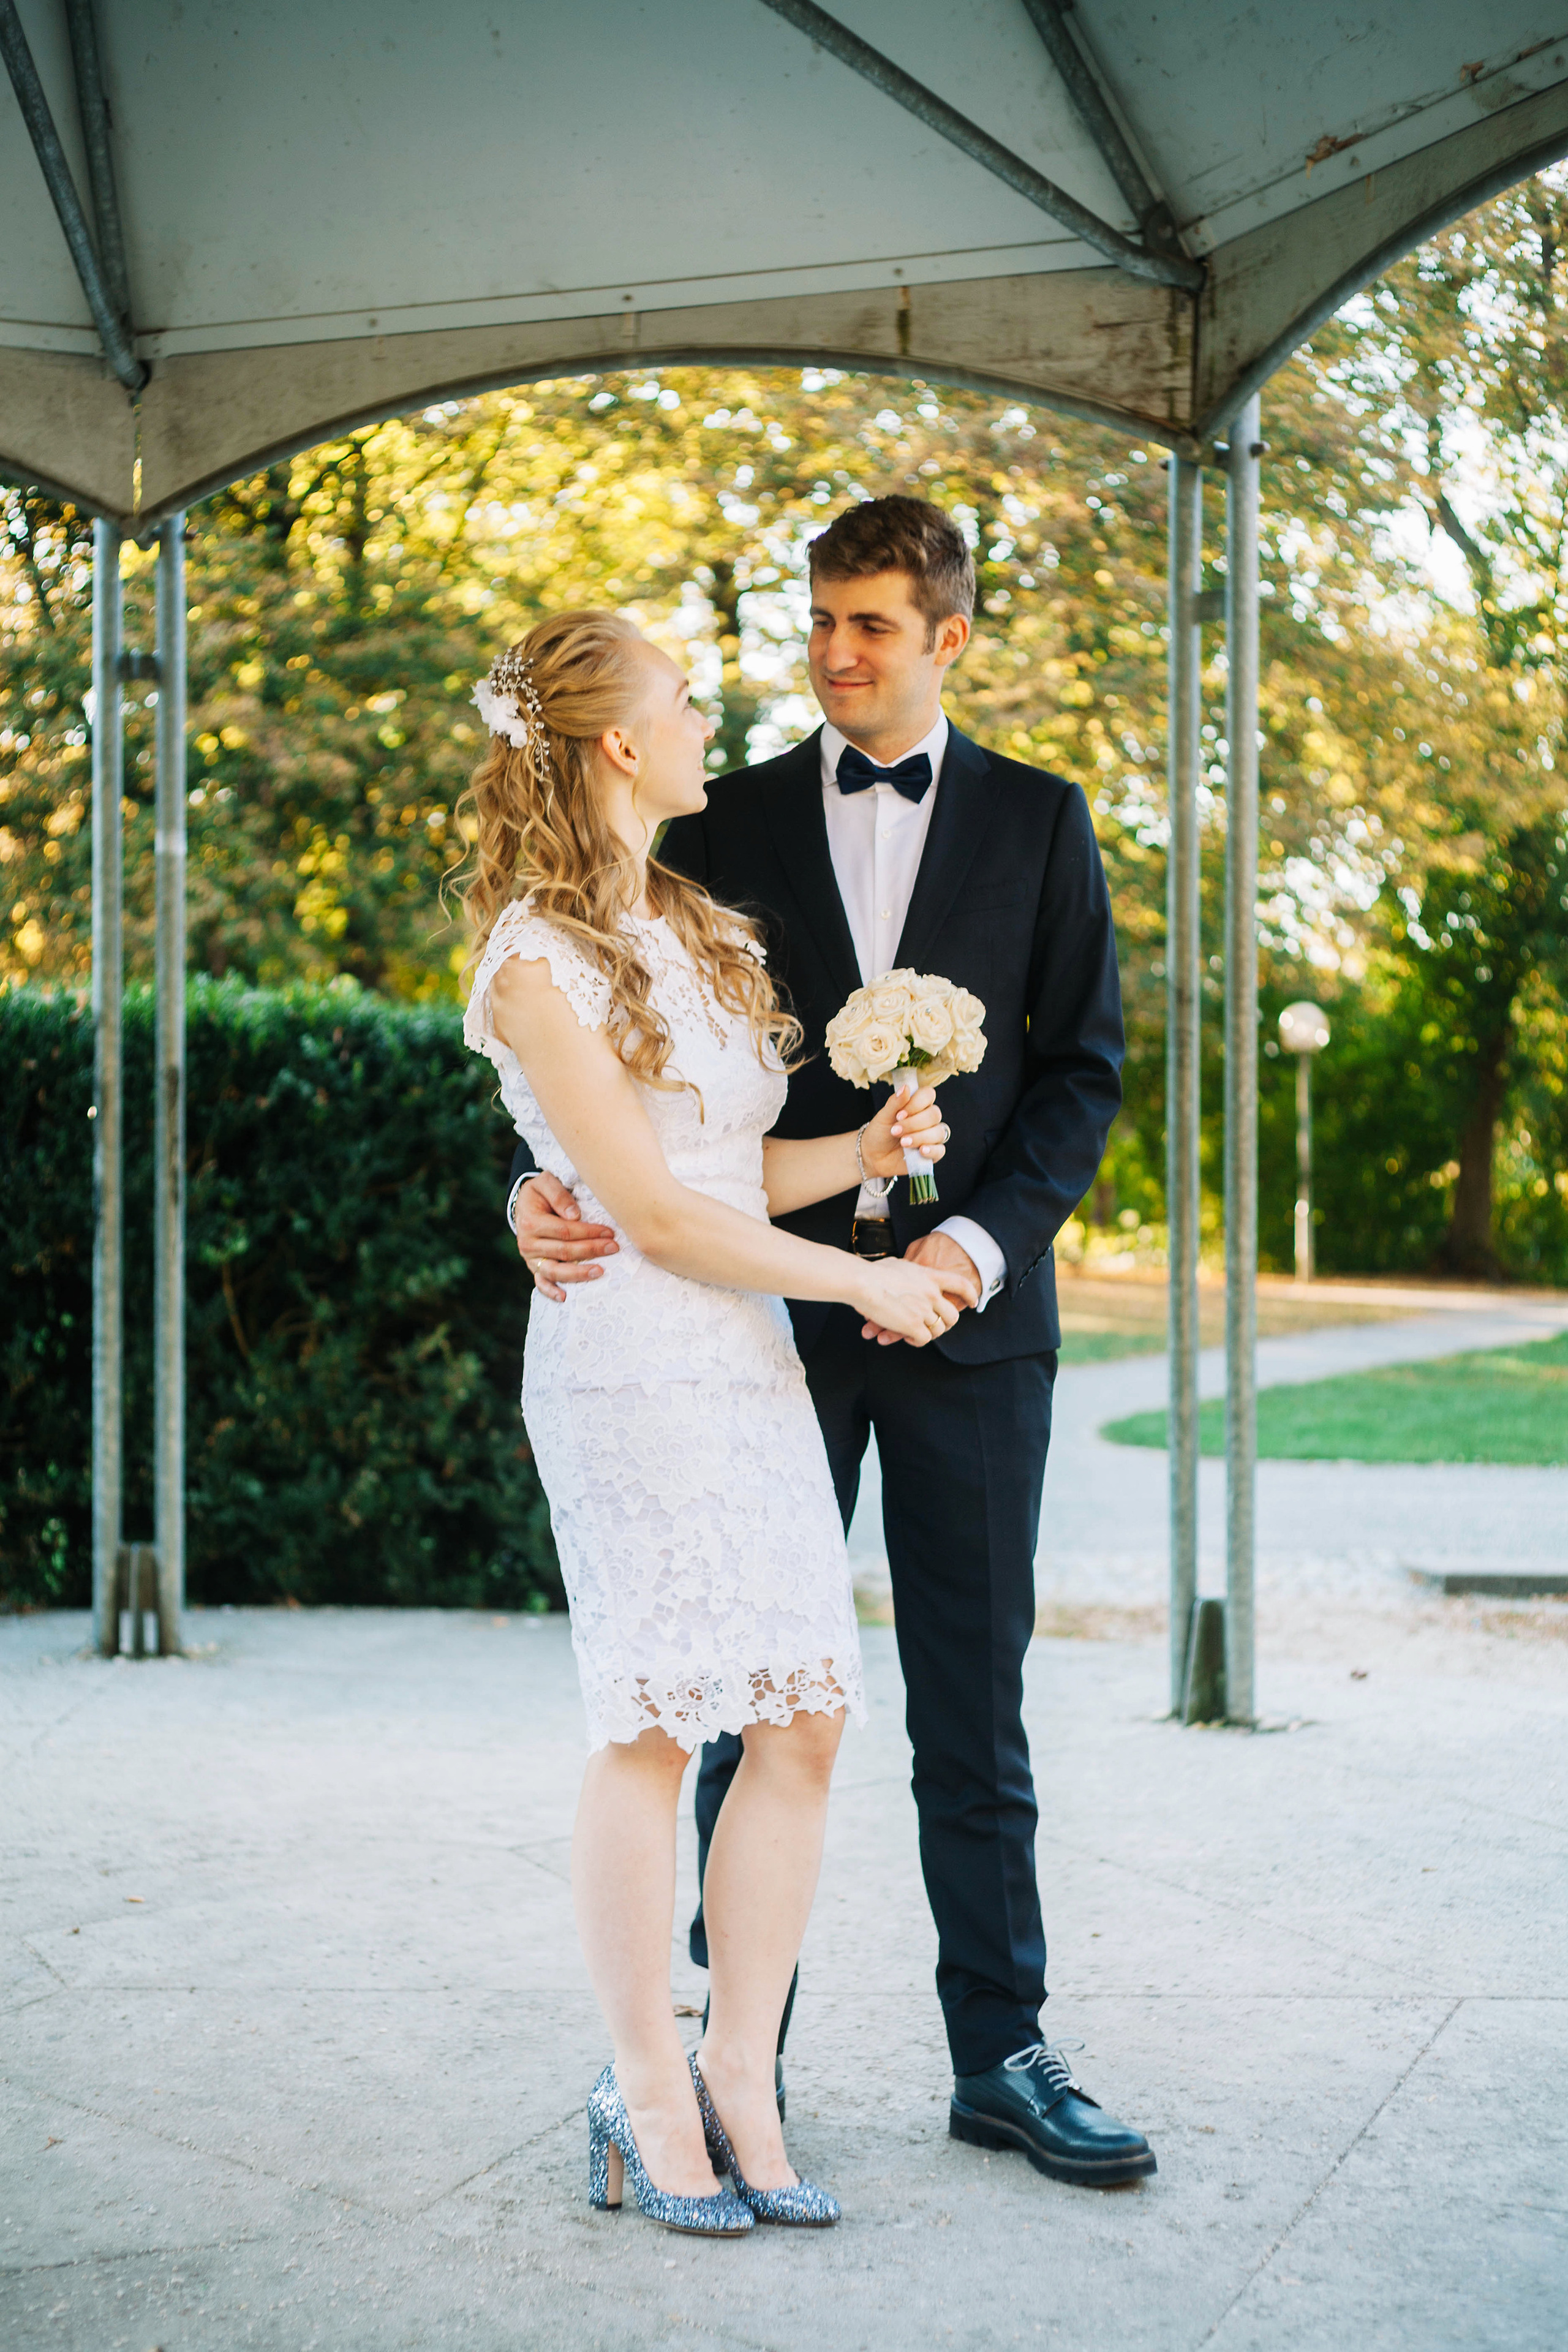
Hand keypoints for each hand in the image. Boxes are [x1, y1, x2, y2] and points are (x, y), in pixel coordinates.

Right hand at [512, 1169, 617, 1300]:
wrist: (525, 1203)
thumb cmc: (541, 1192)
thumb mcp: (545, 1182)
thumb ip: (558, 1194)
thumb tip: (574, 1215)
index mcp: (530, 1222)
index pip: (564, 1231)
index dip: (588, 1232)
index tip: (609, 1232)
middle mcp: (527, 1243)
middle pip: (563, 1251)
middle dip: (591, 1250)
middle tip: (614, 1248)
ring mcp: (530, 1258)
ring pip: (555, 1271)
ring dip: (578, 1273)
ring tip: (600, 1272)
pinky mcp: (534, 1267)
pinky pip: (541, 1282)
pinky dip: (551, 1291)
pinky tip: (565, 1297)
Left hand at [860, 1083, 947, 1179]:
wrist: (874, 1157)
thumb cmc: (879, 1133)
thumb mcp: (883, 1117)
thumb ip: (895, 1102)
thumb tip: (905, 1087)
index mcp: (917, 1105)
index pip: (928, 1095)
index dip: (917, 1103)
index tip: (899, 1114)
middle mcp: (927, 1119)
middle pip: (934, 1114)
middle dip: (914, 1123)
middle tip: (896, 1131)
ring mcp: (931, 1136)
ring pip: (938, 1132)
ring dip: (919, 1137)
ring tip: (903, 1142)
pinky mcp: (932, 1153)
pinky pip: (940, 1150)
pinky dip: (931, 1150)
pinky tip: (920, 1151)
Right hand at [860, 1232, 980, 1345]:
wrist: (862, 1282)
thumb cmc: (871, 1272)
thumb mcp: (898, 1264)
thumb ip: (908, 1270)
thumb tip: (905, 1269)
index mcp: (929, 1276)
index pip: (961, 1284)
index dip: (970, 1294)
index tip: (973, 1302)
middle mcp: (931, 1293)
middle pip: (952, 1315)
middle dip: (946, 1324)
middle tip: (935, 1326)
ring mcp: (924, 1310)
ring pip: (939, 1330)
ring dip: (928, 1334)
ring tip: (914, 1333)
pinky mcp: (913, 1326)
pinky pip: (924, 1339)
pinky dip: (917, 1341)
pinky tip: (907, 1337)